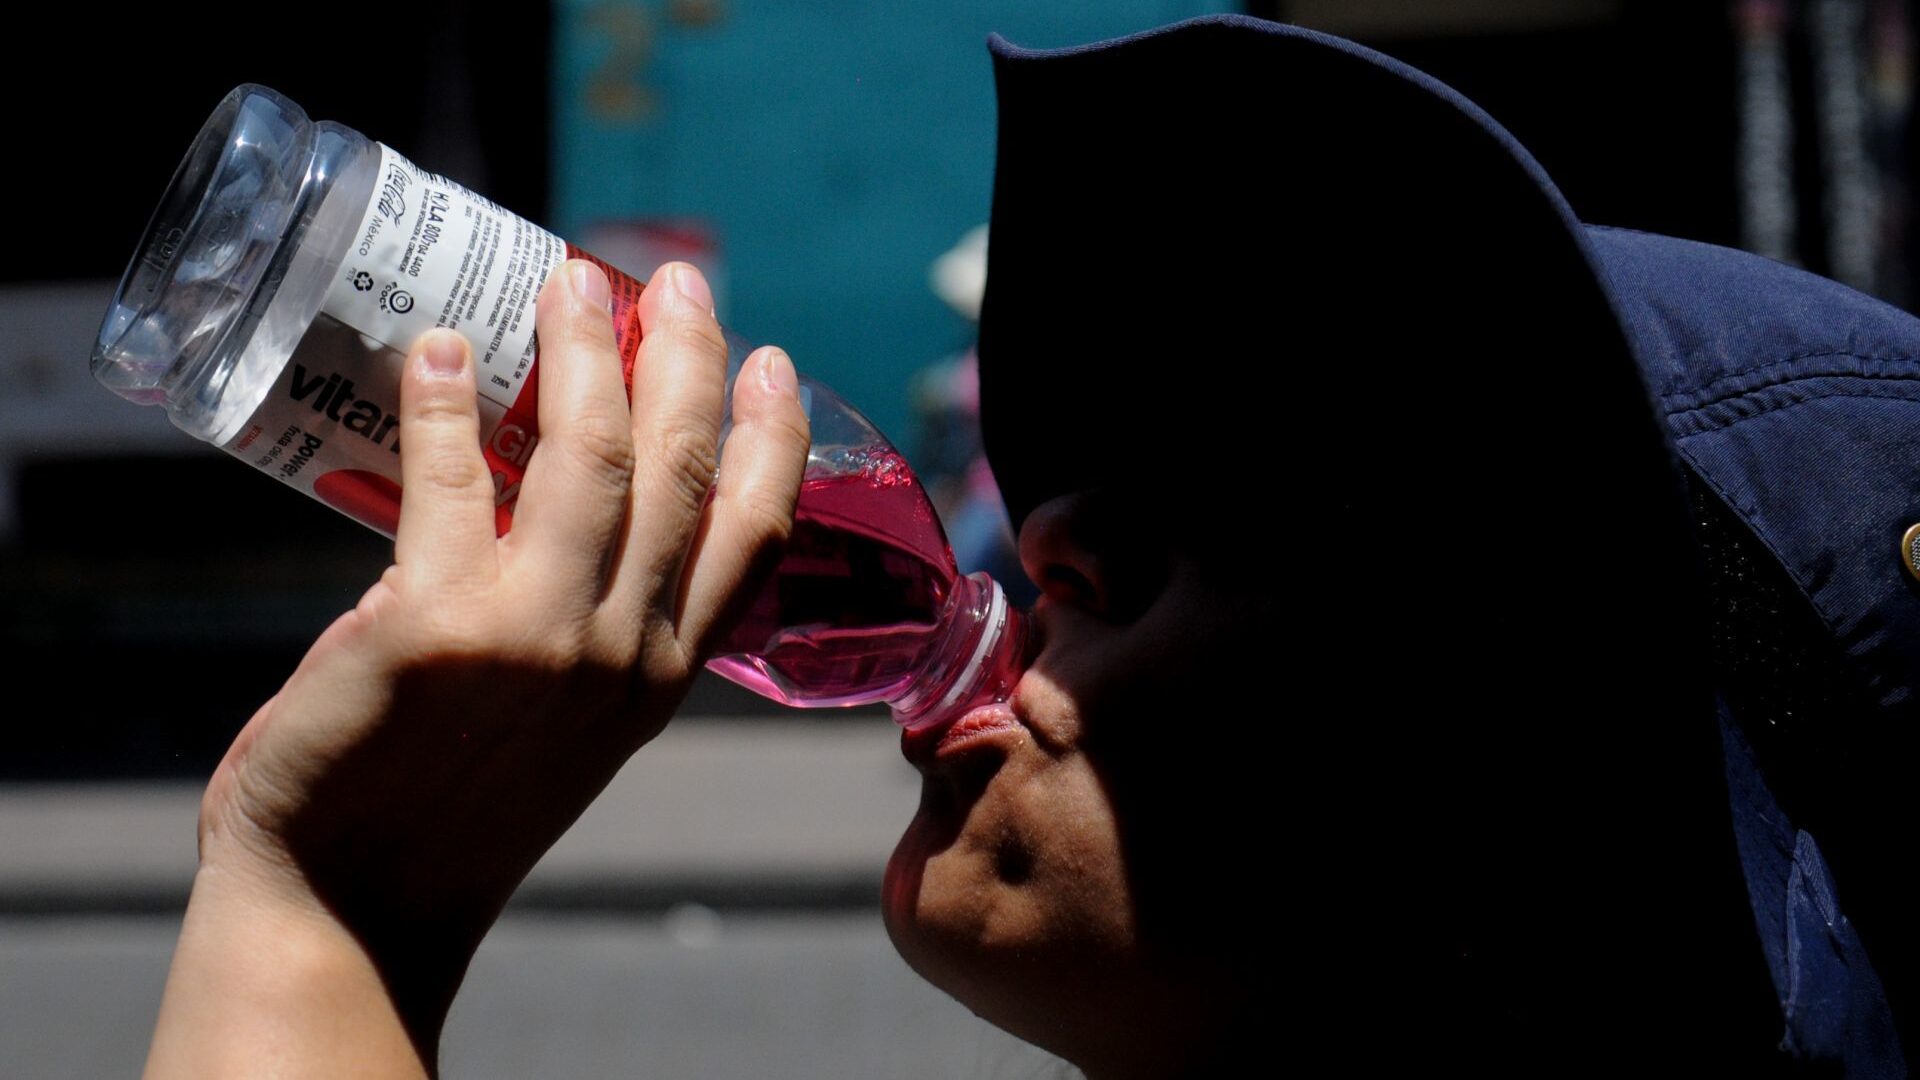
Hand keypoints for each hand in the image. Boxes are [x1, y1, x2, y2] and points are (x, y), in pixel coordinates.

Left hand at [146, 260, 809, 1074]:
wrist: (356, 903)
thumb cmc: (454, 807)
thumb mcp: (569, 726)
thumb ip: (584, 628)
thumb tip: (535, 498)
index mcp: (661, 675)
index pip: (754, 535)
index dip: (772, 437)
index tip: (773, 362)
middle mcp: (621, 652)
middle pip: (682, 470)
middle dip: (691, 359)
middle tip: (679, 282)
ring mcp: (536, 637)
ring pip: (590, 457)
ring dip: (583, 351)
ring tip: (568, 281)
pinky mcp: (433, 626)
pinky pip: (448, 481)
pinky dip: (440, 404)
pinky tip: (433, 350)